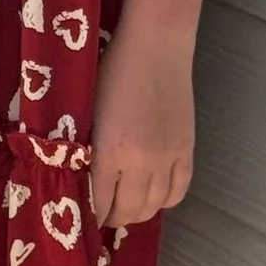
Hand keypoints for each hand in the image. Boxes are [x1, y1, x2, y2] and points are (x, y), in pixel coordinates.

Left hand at [88, 22, 195, 230]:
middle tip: (100, 213)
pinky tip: (151, 195)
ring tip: (123, 206)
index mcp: (110, 152)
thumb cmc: (111, 70)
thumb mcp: (87, 111)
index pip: (98, 204)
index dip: (88, 217)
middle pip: (128, 212)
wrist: (156, 46)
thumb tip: (78, 179)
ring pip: (154, 207)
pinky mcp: (187, 150)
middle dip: (111, 218)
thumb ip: (83, 149)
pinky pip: (178, 192)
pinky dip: (163, 201)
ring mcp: (169, 158)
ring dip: (136, 213)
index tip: (80, 219)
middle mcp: (142, 163)